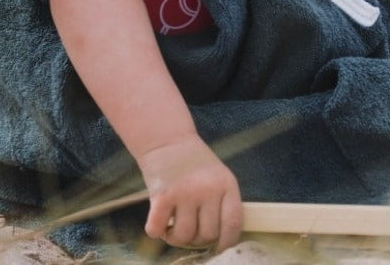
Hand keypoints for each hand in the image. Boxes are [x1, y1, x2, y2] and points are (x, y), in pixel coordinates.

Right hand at [138, 132, 241, 249]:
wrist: (168, 140)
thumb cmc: (194, 164)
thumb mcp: (218, 177)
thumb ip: (221, 204)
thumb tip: (221, 242)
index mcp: (227, 184)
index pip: (233, 223)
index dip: (227, 242)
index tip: (219, 249)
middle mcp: (208, 189)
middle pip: (207, 234)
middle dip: (197, 237)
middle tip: (188, 223)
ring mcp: (185, 192)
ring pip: (183, 236)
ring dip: (175, 236)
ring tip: (173, 220)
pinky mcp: (162, 196)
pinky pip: (158, 231)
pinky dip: (156, 231)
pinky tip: (159, 219)